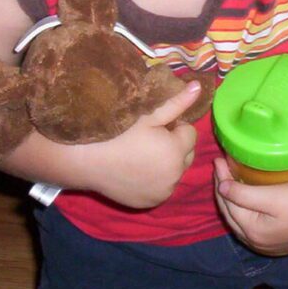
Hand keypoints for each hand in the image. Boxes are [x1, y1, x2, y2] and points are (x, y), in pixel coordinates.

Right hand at [76, 82, 201, 209]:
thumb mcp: (148, 116)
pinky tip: (140, 172)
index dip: (175, 128)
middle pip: (187, 155)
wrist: (89, 162)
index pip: (191, 134)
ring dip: (168, 164)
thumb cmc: (118, 133)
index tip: (156, 127)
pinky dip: (158, 181)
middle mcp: (175, 174)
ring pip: (176, 172)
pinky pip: (164, 187)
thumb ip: (177, 103)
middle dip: (175, 147)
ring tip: (144, 156)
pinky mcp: (153, 202)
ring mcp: (164, 191)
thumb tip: (198, 86)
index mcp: (177, 150)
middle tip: (151, 141)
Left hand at [213, 160, 287, 255]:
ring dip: (233, 201)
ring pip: (240, 220)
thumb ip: (242, 194)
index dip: (221, 180)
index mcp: (251, 232)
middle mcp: (256, 242)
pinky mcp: (277, 240)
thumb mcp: (270, 196)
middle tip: (220, 168)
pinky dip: (244, 210)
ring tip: (229, 182)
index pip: (228, 203)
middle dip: (223, 191)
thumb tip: (222, 187)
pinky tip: (245, 200)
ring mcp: (267, 244)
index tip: (218, 160)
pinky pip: (251, 224)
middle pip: (231, 213)